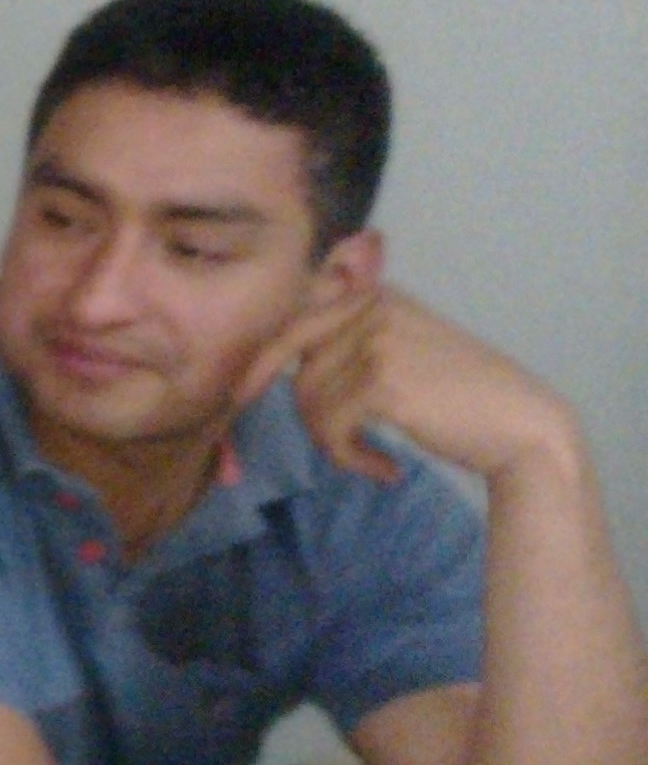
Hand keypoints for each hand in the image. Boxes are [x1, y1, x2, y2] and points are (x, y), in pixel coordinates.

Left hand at [245, 285, 574, 485]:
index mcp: (375, 293)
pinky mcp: (382, 381)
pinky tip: (384, 471)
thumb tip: (270, 355)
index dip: (259, 351)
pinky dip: (348, 458)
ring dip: (329, 439)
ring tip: (364, 457)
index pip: (292, 312)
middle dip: (262, 385)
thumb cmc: (460, 397)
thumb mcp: (403, 347)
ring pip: (307, 397)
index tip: (240, 387)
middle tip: (250, 411)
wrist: (523, 427)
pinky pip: (330, 427)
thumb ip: (346, 339)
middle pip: (285, 350)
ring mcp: (377, 340)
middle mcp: (373, 305)